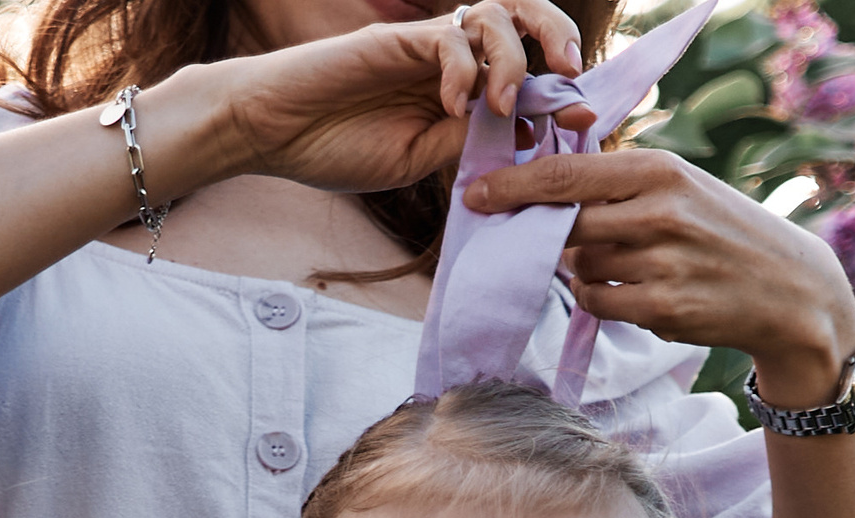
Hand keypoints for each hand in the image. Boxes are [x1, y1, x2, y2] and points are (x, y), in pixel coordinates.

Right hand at [204, 0, 588, 195]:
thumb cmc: (334, 147)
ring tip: (501, 106)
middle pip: (522, 19)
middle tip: (570, 76)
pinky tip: (451, 105)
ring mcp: (422, 47)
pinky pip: (446, 38)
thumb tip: (526, 137)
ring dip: (512, 60)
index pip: (526, 73)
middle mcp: (449, 60)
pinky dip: (462, 69)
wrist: (270, 133)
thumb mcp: (418, 160)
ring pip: (492, 20)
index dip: (560, 90)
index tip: (584, 120)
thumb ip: (467, 145)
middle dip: (557, 39)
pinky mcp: (395, 40)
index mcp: (460, 91)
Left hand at [464, 150, 854, 406]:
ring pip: (580, 266)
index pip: (565, 175)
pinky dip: (603, 300)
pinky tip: (639, 293)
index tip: (475, 194)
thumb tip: (541, 188)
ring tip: (632, 266)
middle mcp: (660, 212)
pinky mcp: (664, 309)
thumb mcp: (680, 186)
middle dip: (548, 236)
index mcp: (658, 170)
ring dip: (587, 269)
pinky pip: (599, 303)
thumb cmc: (723, 232)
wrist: (789, 289)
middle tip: (549, 240)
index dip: (512, 186)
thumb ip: (617, 184)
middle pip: (564, 226)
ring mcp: (662, 263)